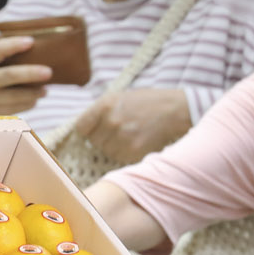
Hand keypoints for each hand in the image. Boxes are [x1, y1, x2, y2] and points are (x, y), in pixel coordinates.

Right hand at [0, 35, 50, 115]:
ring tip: (45, 90)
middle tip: (49, 72)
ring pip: (15, 96)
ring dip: (33, 93)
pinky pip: (14, 109)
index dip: (14, 44)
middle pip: (10, 75)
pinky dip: (27, 104)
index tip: (31, 41)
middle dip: (31, 73)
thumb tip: (32, 49)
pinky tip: (33, 100)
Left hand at [75, 88, 191, 164]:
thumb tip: (82, 127)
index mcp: (105, 105)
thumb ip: (99, 111)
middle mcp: (111, 122)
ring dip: (113, 146)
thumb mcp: (119, 97)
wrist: (173, 110)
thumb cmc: (146, 102)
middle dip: (102, 137)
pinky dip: (124, 152)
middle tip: (117, 130)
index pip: (80, 127)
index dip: (87, 129)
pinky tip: (134, 142)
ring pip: (105, 151)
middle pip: (93, 141)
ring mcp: (122, 138)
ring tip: (127, 135)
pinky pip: (119, 157)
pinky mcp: (133, 151)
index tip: (92, 129)